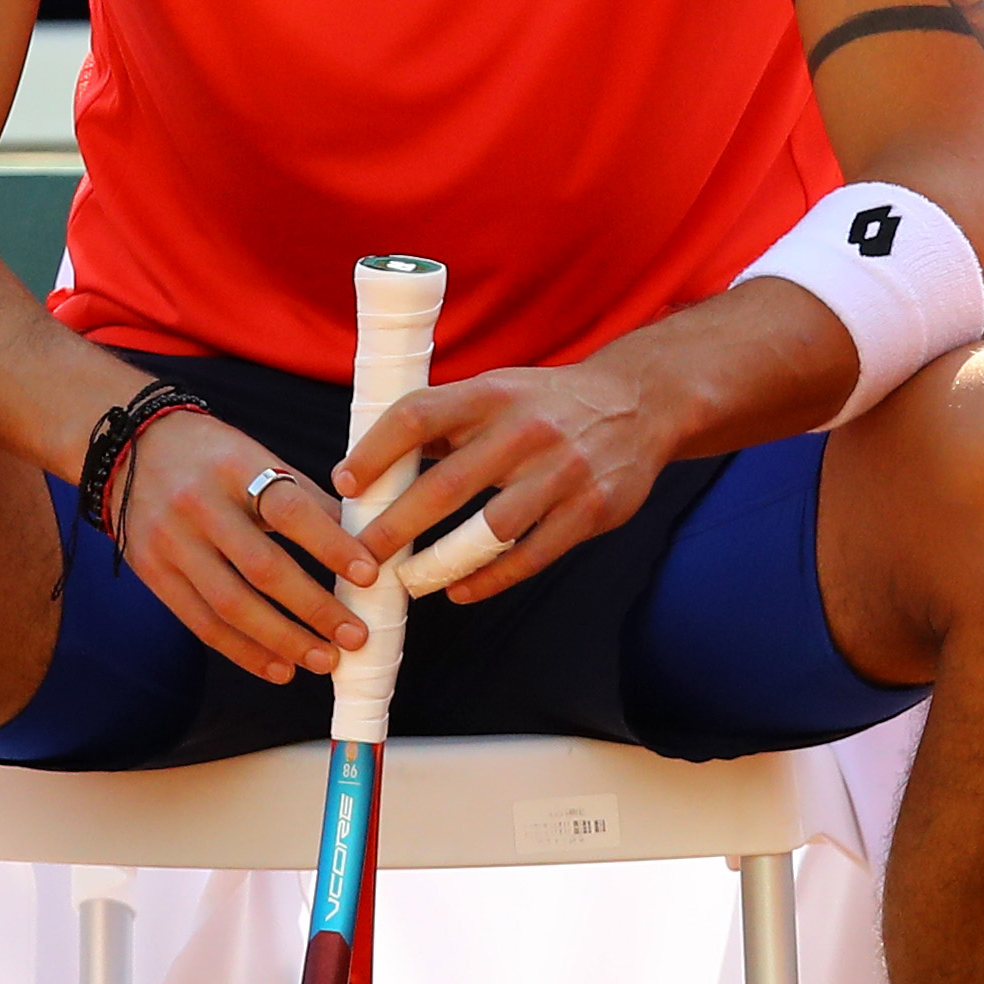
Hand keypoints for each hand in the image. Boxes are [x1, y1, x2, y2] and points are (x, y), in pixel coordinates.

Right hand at [109, 407, 380, 683]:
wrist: (126, 446)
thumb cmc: (209, 454)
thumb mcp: (253, 455)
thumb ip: (300, 496)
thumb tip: (358, 543)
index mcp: (233, 466)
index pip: (288, 509)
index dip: (330, 544)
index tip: (369, 575)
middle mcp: (198, 505)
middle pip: (261, 567)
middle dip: (313, 608)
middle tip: (354, 636)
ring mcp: (171, 542)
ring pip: (231, 605)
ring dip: (282, 640)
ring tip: (322, 659)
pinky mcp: (153, 573)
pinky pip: (202, 624)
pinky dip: (243, 651)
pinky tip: (279, 668)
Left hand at [334, 360, 675, 608]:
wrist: (639, 403)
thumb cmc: (546, 403)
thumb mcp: (496, 392)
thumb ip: (443, 424)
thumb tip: (372, 463)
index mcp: (492, 393)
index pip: (419, 416)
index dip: (376, 450)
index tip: (344, 483)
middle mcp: (526, 429)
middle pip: (447, 484)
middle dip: (396, 526)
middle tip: (361, 555)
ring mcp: (562, 472)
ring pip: (490, 530)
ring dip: (441, 563)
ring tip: (406, 582)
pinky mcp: (590, 510)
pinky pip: (531, 555)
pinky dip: (490, 578)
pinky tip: (459, 590)